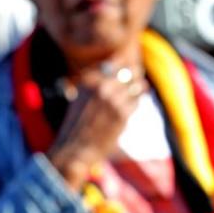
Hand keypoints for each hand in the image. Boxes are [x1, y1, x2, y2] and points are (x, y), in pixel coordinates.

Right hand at [46, 65, 145, 190]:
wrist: (74, 149)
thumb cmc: (78, 124)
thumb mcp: (81, 97)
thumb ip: (97, 83)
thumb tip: (118, 70)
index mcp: (88, 80)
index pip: (114, 63)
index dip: (124, 67)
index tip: (126, 72)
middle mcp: (100, 86)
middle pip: (128, 72)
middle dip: (134, 75)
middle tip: (137, 79)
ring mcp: (112, 99)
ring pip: (136, 85)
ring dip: (138, 88)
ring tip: (139, 90)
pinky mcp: (122, 114)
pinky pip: (136, 102)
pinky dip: (135, 103)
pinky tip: (131, 106)